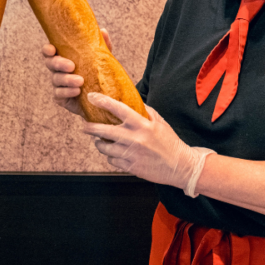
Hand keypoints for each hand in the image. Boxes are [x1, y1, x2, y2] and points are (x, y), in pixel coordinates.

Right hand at [41, 29, 111, 115]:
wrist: (102, 97)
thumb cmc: (99, 74)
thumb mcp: (102, 59)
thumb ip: (102, 46)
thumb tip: (103, 31)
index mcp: (64, 57)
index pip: (49, 51)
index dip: (47, 50)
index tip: (52, 49)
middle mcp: (58, 70)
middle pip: (50, 63)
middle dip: (59, 63)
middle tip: (71, 66)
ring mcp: (58, 84)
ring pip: (56, 79)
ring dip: (67, 79)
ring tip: (80, 81)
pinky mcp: (61, 97)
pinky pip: (59, 94)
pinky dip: (68, 92)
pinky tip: (77, 91)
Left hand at [81, 92, 214, 196]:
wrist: (180, 166)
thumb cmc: (170, 142)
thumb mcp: (160, 122)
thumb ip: (145, 111)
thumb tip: (131, 101)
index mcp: (142, 124)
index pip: (118, 109)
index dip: (102, 101)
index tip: (92, 97)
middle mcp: (134, 138)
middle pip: (103, 131)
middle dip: (90, 128)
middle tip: (85, 126)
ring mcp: (130, 154)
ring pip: (104, 147)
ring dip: (100, 143)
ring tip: (100, 141)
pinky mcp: (130, 166)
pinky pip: (112, 160)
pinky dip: (111, 156)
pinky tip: (116, 153)